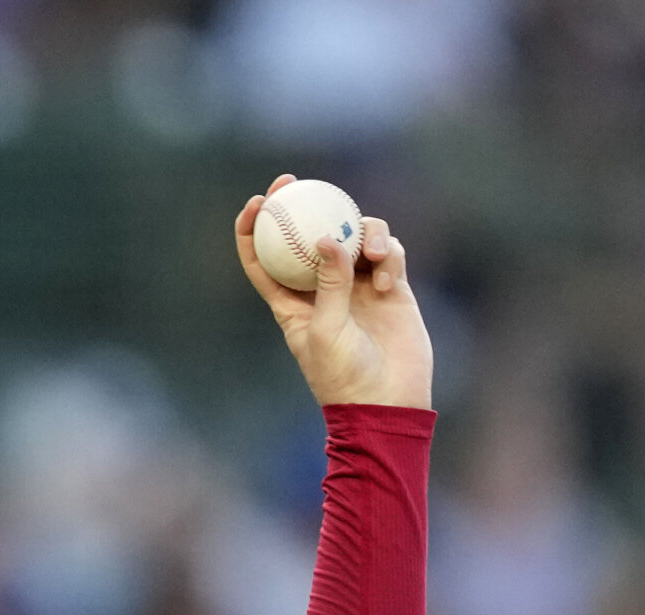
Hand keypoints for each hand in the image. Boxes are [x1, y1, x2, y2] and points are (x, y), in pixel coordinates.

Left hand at [235, 175, 432, 410]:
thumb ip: (328, 284)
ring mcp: (357, 285)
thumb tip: (327, 238)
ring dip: (363, 233)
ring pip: (354, 236)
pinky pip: (388, 253)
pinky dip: (388, 255)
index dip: (253, 229)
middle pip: (308, 235)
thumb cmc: (343, 375)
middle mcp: (322, 288)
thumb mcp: (326, 329)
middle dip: (303, 204)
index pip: (263, 259)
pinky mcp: (391, 286)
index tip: (255, 202)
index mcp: (290, 302)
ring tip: (373, 254)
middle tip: (300, 182)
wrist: (386, 401)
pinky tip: (387, 278)